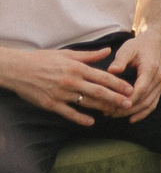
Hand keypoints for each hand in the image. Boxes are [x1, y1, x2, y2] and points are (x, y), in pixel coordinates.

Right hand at [0, 46, 133, 123]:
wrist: (18, 70)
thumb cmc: (43, 59)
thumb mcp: (67, 54)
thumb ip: (89, 55)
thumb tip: (108, 51)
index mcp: (76, 68)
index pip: (102, 77)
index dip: (118, 84)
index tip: (130, 89)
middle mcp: (71, 81)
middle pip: (98, 91)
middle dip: (115, 98)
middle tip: (129, 103)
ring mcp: (61, 94)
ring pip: (86, 102)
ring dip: (102, 107)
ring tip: (115, 112)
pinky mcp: (51, 104)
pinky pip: (69, 113)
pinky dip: (80, 118)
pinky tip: (91, 122)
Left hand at [107, 33, 160, 120]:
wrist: (155, 44)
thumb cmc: (138, 46)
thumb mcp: (128, 49)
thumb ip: (120, 60)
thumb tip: (112, 70)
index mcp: (151, 68)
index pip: (141, 88)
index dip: (128, 99)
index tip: (112, 106)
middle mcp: (159, 78)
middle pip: (144, 99)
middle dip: (126, 108)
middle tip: (108, 112)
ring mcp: (160, 84)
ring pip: (148, 104)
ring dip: (132, 112)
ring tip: (114, 115)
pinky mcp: (159, 88)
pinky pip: (153, 104)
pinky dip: (143, 113)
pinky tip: (131, 119)